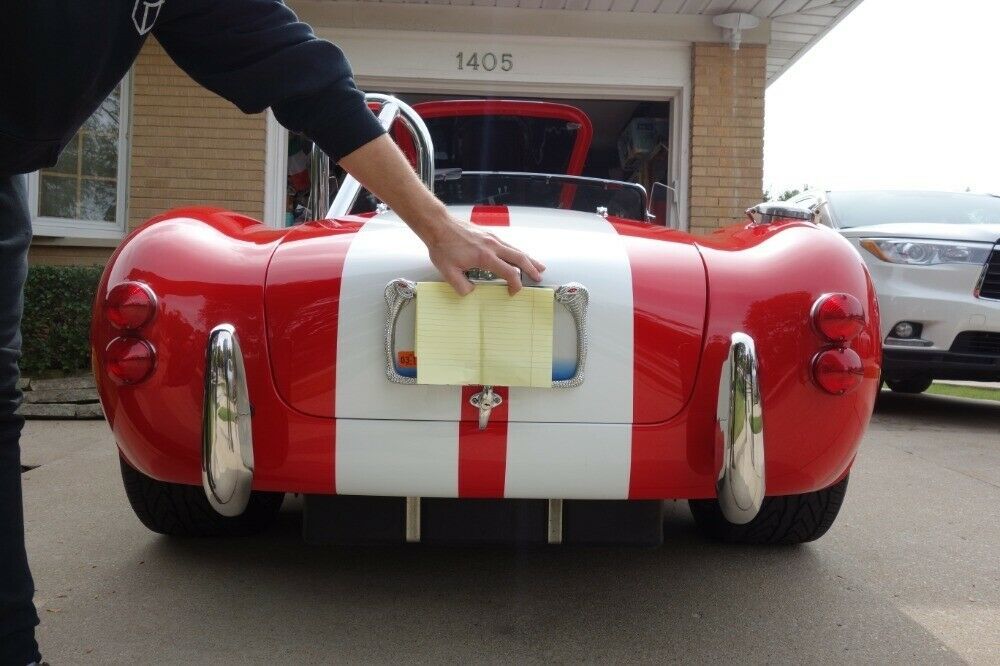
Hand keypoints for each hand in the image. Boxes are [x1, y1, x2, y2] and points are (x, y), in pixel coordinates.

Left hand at [337, 135, 543, 293]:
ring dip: (527, 258)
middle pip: (519, 258)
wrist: (437, 225)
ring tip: (538, 265)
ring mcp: (491, 238)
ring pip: (515, 249)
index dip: (515, 284)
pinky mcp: (488, 234)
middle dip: (531, 268)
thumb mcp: (448, 272)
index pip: (509, 273)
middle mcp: (492, 246)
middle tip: (539, 276)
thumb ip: (462, 286)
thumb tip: (472, 292)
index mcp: (485, 257)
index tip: (513, 292)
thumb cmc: (442, 246)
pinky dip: (516, 251)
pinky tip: (517, 254)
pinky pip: (508, 244)